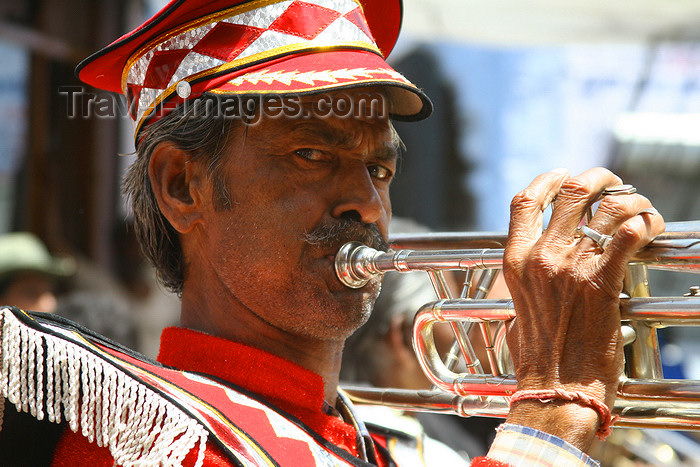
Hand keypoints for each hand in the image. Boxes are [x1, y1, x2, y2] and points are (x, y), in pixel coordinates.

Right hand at [502, 167, 664, 449]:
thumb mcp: (518, 307)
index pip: (525, 201)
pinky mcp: (601, 283)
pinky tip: (650, 227)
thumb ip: (528, 279)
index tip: (564, 175)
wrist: (553, 389)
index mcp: (515, 260)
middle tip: (614, 184)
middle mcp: (540, 256)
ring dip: (631, 199)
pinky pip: (628, 236)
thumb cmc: (537, 356)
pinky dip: (644, 224)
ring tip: (640, 206)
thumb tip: (542, 265)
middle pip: (572, 192)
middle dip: (599, 178)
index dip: (548, 179)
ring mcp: (570, 268)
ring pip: (607, 207)